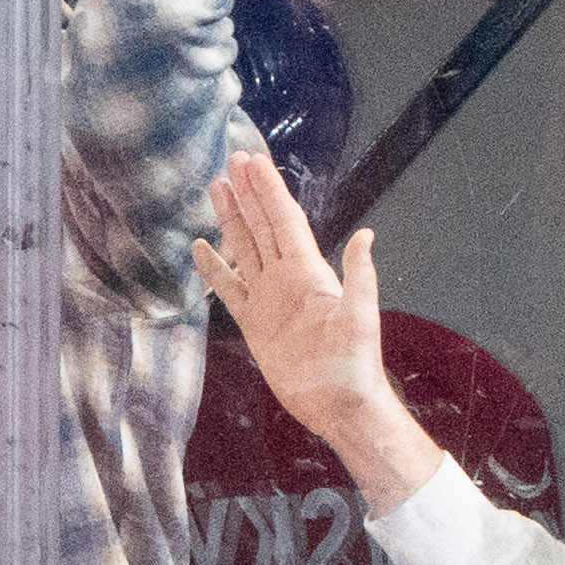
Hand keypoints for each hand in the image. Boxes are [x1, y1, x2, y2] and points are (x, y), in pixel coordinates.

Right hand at [194, 150, 443, 511]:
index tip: (253, 162)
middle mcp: (287, 278)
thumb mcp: (361, 317)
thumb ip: (359, 276)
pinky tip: (200, 248)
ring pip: (244, 249)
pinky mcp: (254, 323)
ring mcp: (268, 298)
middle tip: (233, 159)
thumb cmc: (355, 364)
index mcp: (309, 271)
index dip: (268, 191)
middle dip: (248, 193)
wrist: (338, 404)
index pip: (284, 221)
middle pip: (261, 225)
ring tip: (216, 188)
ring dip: (231, 219)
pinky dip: (214, 268)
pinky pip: (229, 289)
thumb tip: (365, 234)